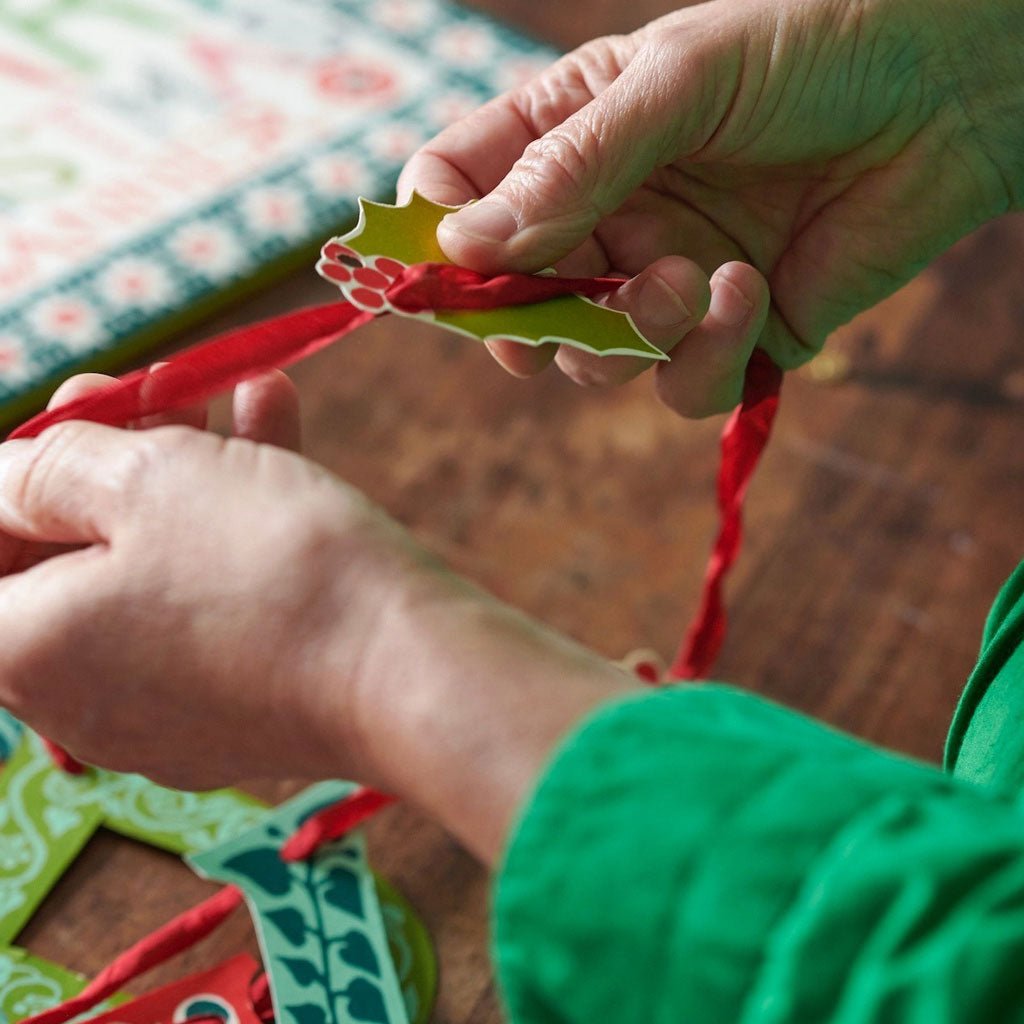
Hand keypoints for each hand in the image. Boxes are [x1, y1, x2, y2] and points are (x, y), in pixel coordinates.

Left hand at [0, 374, 635, 860]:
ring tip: (232, 399)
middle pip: (68, 563)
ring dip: (184, 482)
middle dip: (106, 466)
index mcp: (27, 651)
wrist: (406, 668)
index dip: (14, 479)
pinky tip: (278, 443)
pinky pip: (212, 610)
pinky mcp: (243, 712)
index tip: (73, 415)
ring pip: (152, 576)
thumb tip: (6, 478)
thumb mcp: (144, 478)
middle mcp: (82, 702)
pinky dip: (232, 536)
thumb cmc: (268, 567)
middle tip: (146, 394)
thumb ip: (47, 467)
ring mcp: (167, 716)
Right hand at [400, 0, 1021, 415]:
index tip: (443, 272)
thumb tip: (464, 249)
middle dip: (527, 323)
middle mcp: (602, 220)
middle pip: (509, 305)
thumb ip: (573, 166)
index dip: (434, 242)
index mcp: (567, 140)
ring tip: (688, 281)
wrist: (948, 92)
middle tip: (553, 316)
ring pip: (590, 362)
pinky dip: (707, 357)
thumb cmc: (810, 50)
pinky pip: (680, 386)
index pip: (457, 196)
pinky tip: (749, 291)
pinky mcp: (725, 337)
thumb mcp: (679, 81)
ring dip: (626, 338)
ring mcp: (658, 284)